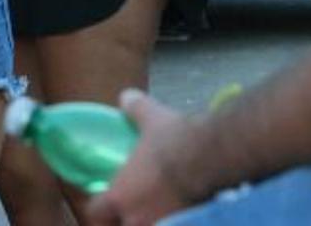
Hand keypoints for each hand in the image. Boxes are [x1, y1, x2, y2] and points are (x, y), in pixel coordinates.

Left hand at [87, 90, 205, 224]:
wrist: (215, 157)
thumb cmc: (176, 140)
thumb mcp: (152, 117)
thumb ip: (135, 108)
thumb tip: (126, 97)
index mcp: (120, 197)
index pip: (95, 213)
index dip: (99, 208)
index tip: (105, 202)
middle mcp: (138, 220)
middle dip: (126, 221)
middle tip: (135, 210)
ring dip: (154, 221)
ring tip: (165, 212)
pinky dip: (181, 221)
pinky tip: (189, 213)